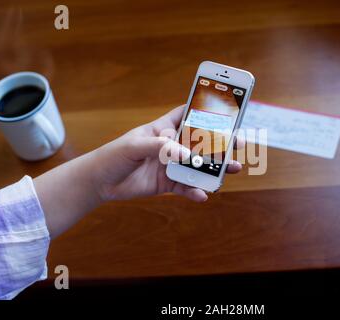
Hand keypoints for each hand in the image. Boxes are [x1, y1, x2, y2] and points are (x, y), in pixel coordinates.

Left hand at [34, 105, 242, 237]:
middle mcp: (171, 146)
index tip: (226, 108)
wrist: (101, 183)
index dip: (205, 110)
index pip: (187, 114)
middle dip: (220, 142)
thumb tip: (185, 155)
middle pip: (201, 142)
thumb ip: (160, 147)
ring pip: (199, 165)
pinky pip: (187, 186)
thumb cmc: (114, 156)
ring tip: (232, 169)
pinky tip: (202, 194)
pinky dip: (195, 191)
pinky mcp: (169, 183)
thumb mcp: (133, 146)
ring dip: (215, 168)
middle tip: (238, 144)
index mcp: (163, 129)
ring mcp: (172, 165)